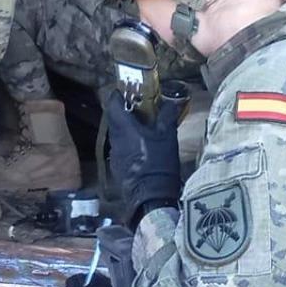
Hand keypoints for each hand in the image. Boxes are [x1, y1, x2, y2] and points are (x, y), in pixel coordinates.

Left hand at [105, 90, 182, 214]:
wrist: (151, 197)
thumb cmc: (159, 163)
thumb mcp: (167, 136)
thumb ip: (167, 116)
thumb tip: (172, 100)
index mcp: (124, 128)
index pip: (113, 103)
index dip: (119, 94)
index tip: (130, 89)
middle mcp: (115, 139)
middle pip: (114, 118)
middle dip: (126, 110)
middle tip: (142, 106)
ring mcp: (114, 154)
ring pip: (118, 133)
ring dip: (128, 126)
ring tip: (145, 124)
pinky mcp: (118, 166)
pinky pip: (121, 146)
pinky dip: (129, 141)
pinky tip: (142, 145)